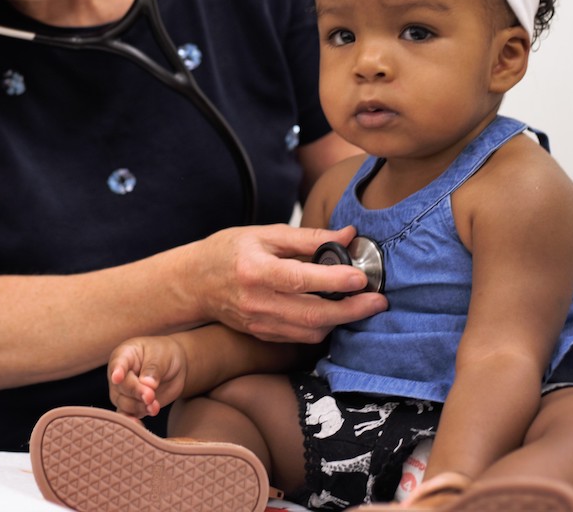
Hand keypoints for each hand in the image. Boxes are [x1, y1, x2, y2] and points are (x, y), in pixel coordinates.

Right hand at [108, 335, 187, 417]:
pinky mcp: (131, 405)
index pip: (118, 363)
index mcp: (125, 355)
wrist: (173, 367)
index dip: (117, 371)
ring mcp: (123, 391)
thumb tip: (148, 384)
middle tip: (151, 396)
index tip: (117, 378)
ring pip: (123, 403)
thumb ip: (154, 369)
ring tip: (155, 406)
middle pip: (121, 387)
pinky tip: (139, 425)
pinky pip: (127, 416)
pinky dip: (133, 421)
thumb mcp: (162, 356)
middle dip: (136, 393)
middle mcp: (119, 374)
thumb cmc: (164, 355)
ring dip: (139, 406)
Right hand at [193, 224, 387, 343]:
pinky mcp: (263, 335)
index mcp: (255, 270)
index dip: (334, 280)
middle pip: (312, 314)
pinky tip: (335, 314)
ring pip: (310, 331)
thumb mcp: (263, 234)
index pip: (300, 279)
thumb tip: (346, 235)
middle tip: (378, 301)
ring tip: (360, 305)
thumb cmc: (228, 252)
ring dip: (340, 321)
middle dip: (351, 310)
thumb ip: (307, 237)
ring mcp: (259, 323)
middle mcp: (257, 302)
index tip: (360, 277)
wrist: (194, 284)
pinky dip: (322, 327)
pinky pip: (300, 337)